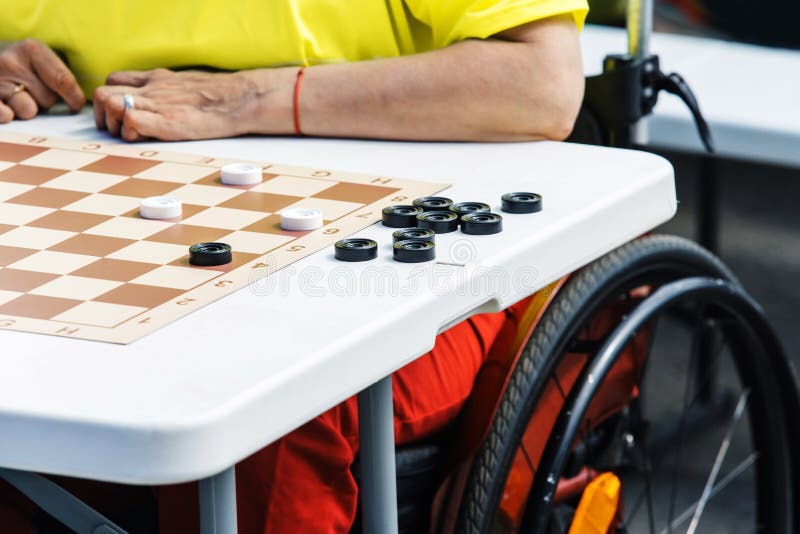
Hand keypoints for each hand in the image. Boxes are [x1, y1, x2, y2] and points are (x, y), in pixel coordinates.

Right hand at [0, 39, 84, 122]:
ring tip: (20, 97)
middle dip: (46, 101)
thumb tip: (87, 101)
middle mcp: (12, 62)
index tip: (76, 105)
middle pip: (47, 100)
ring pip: (28, 111)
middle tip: (35, 92)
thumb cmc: (23, 62)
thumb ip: (61, 73)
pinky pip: (3, 114)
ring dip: (28, 109)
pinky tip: (9, 114)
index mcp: (32, 49)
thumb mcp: (41, 56)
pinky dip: (7, 116)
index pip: (64, 81)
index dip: (74, 98)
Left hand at [94, 68, 295, 141]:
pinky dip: (129, 131)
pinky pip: (129, 119)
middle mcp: (150, 89)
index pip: (114, 80)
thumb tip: (164, 103)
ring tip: (131, 135)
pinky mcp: (165, 121)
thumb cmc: (220, 96)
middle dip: (103, 115)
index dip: (111, 98)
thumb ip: (169, 89)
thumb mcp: (188, 83)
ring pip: (108, 103)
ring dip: (112, 124)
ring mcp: (156, 104)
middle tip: (118, 130)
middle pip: (102, 93)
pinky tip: (144, 138)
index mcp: (156, 79)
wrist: (239, 99)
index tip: (120, 115)